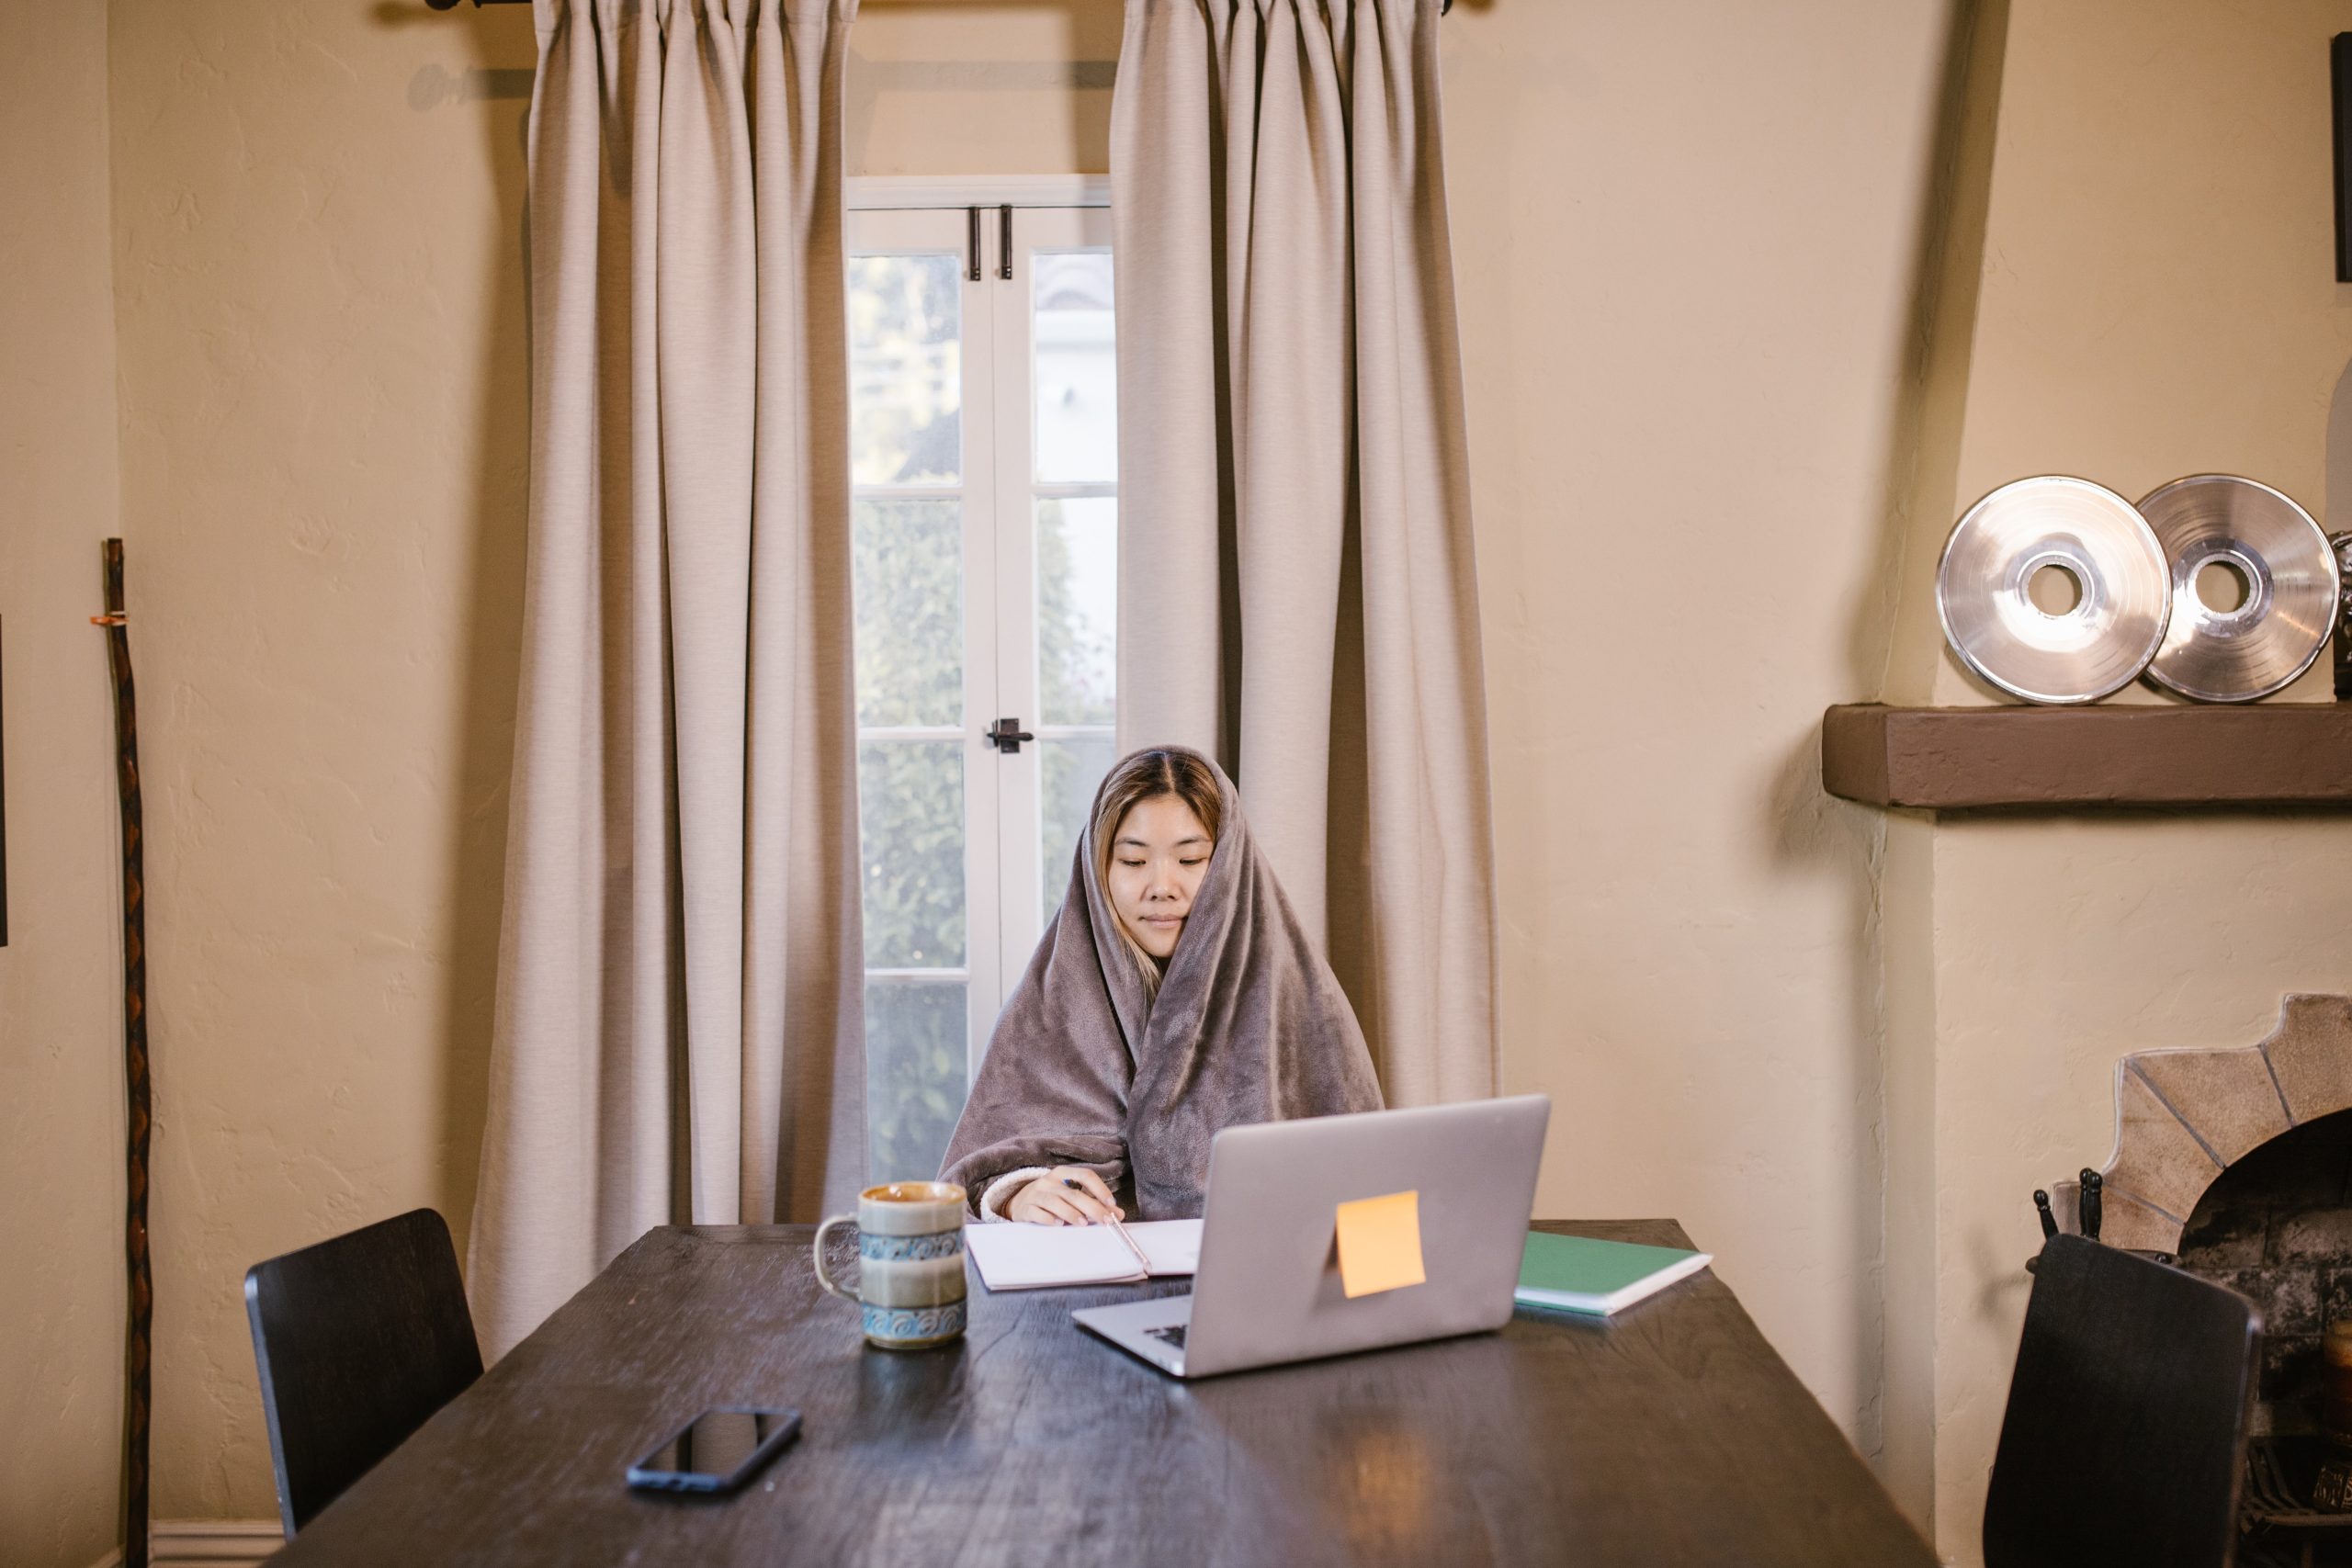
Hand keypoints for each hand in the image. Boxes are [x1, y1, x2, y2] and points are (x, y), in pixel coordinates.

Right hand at [1004, 1166, 1123, 1225]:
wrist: (1017, 1203)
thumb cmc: (1050, 1199)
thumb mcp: (1069, 1196)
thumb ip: (1093, 1203)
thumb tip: (1118, 1214)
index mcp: (1063, 1173)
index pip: (1085, 1175)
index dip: (1100, 1189)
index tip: (1112, 1204)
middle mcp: (1049, 1181)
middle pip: (1073, 1193)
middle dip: (1092, 1207)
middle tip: (1106, 1220)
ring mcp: (1035, 1193)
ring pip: (1055, 1201)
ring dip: (1071, 1213)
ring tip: (1083, 1223)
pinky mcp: (1025, 1208)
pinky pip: (1037, 1212)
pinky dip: (1049, 1219)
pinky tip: (1059, 1224)